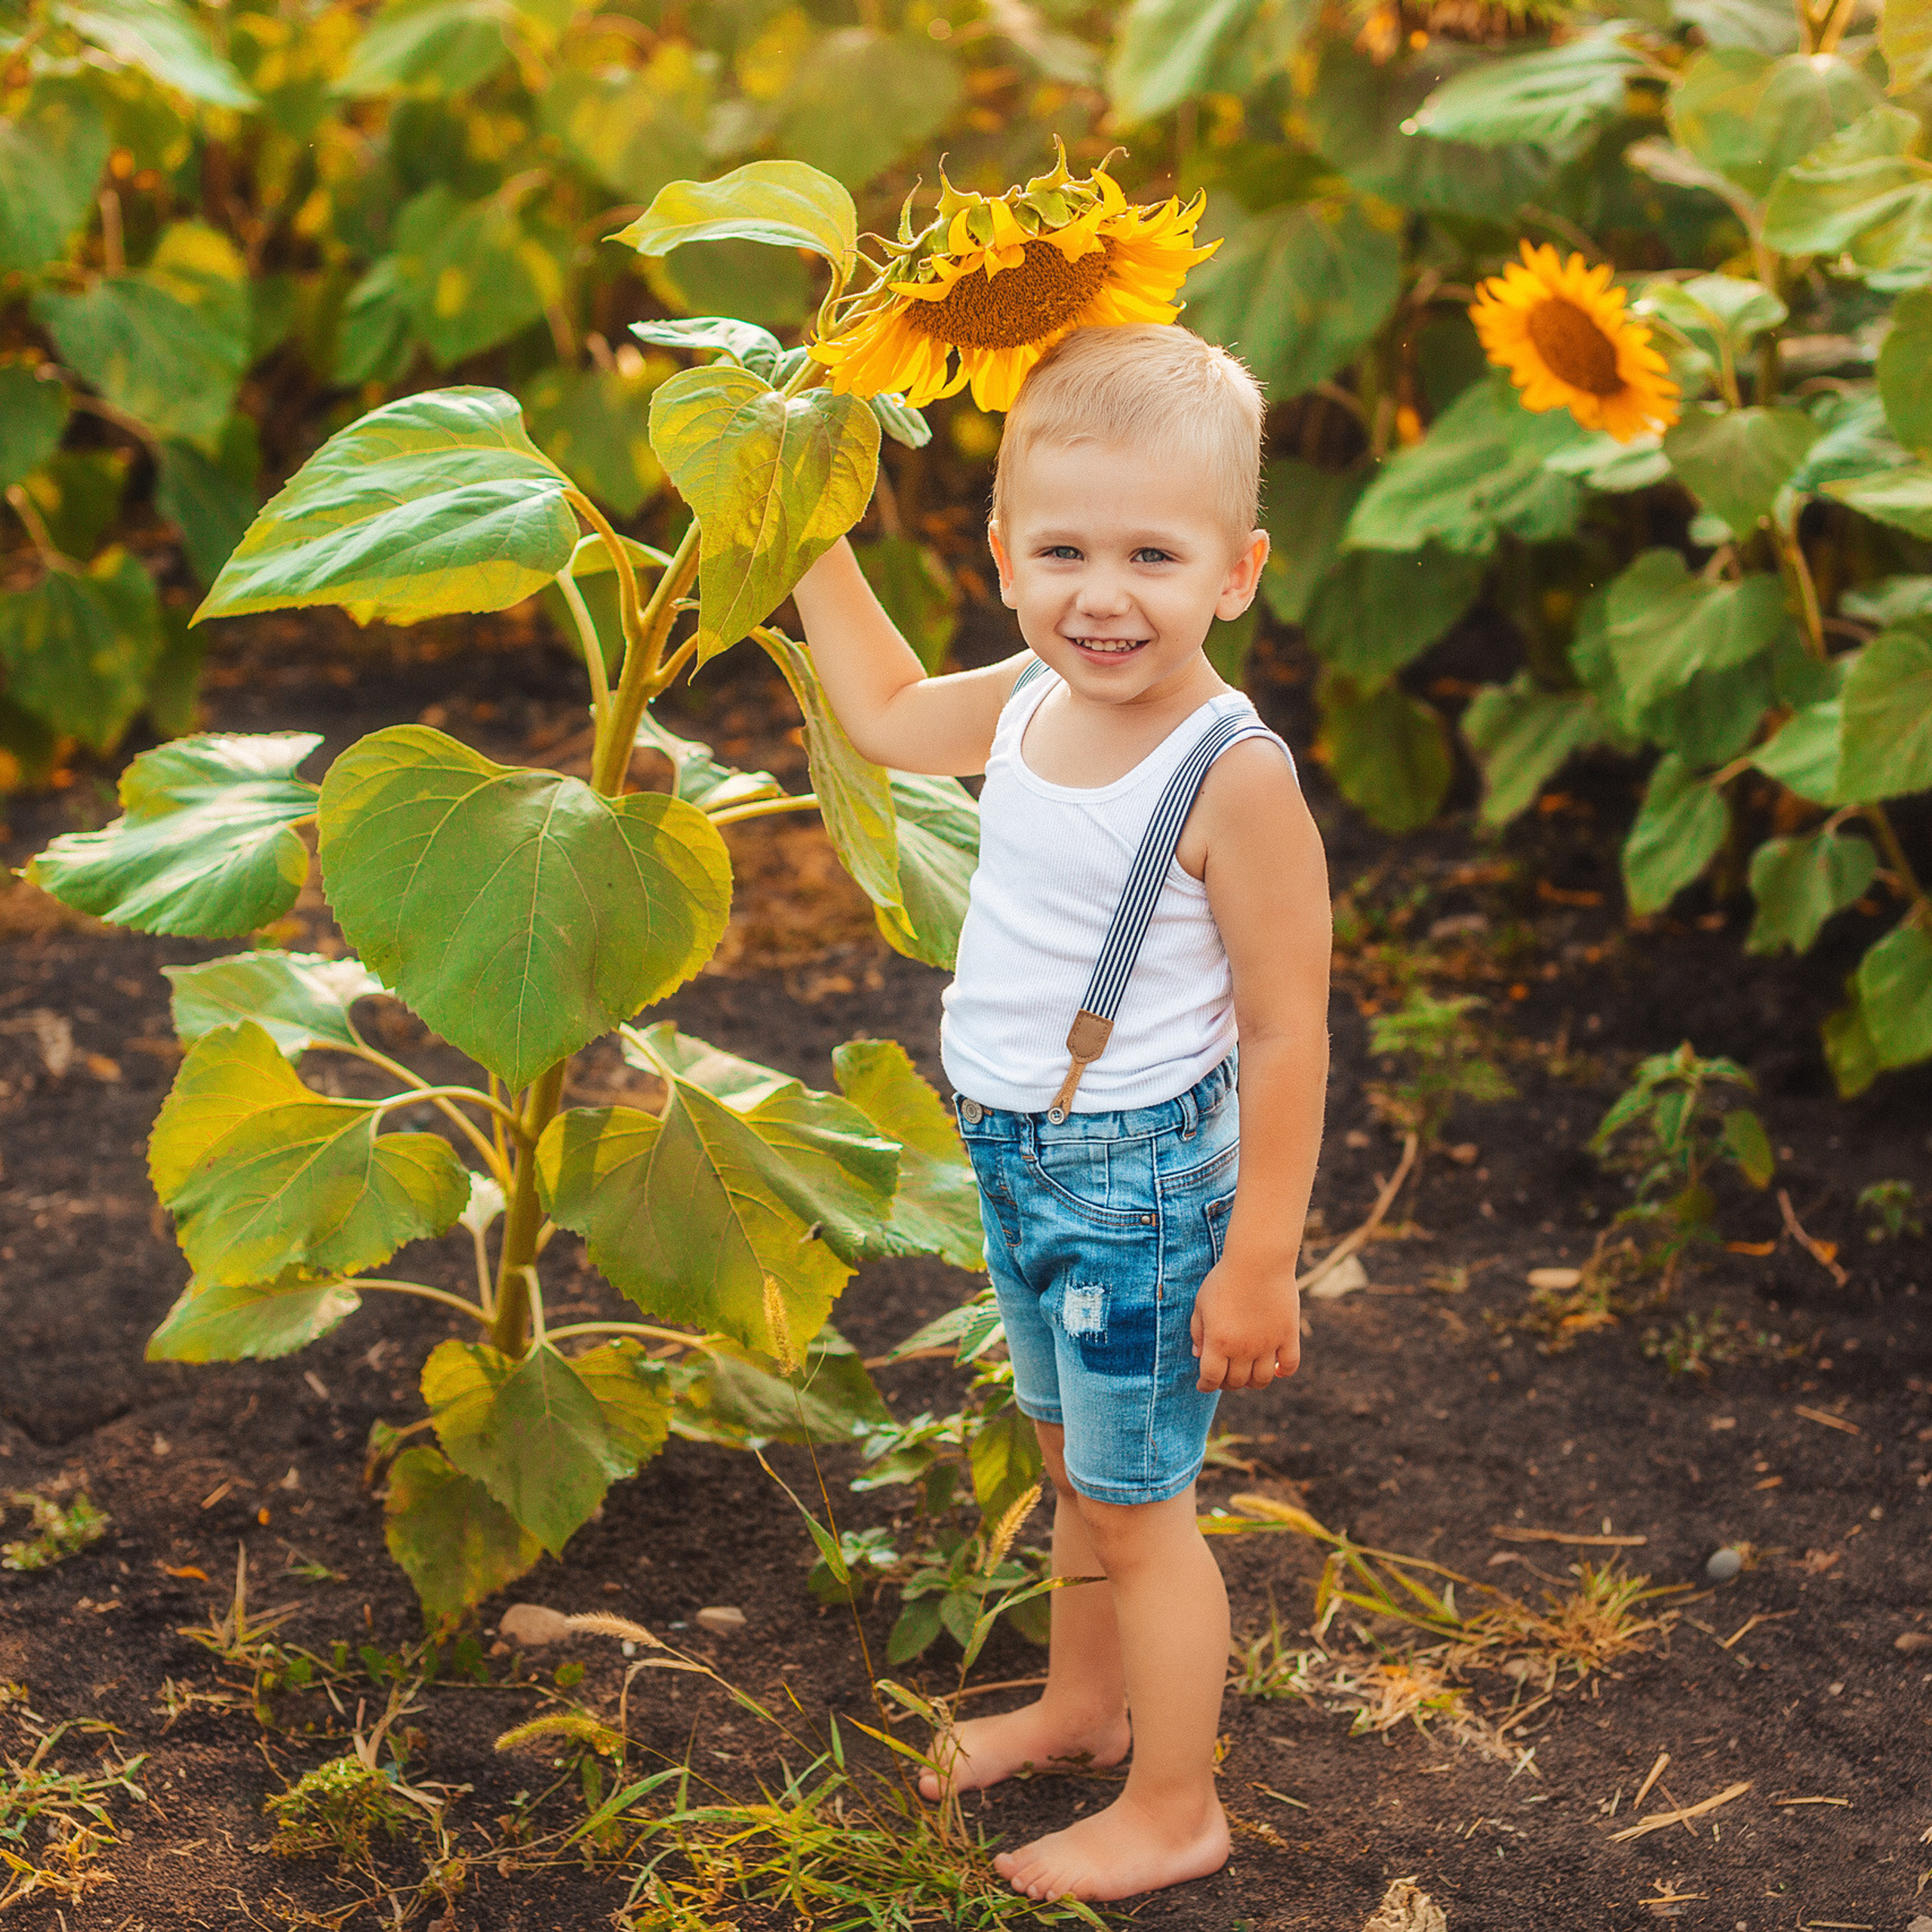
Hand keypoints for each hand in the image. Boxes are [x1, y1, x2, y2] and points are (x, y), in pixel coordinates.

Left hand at [1190, 1253, 1300, 1392]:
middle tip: (1225, 1376)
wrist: (1258, 1260)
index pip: (1211, 1378)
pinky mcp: (1289, 1336)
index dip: (1205, 1385)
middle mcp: (1243, 1349)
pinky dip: (1282, 1372)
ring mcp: (1268, 1344)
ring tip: (1247, 1373)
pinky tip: (1275, 1368)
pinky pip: (1289, 1365)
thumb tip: (1198, 1355)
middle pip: (1236, 1382)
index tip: (1204, 1384)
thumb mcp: (1202, 1303)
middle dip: (1227, 1383)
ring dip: (1252, 1382)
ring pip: (1261, 1380)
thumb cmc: (1225, 1279)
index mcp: (1218, 1342)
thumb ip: (1198, 1331)